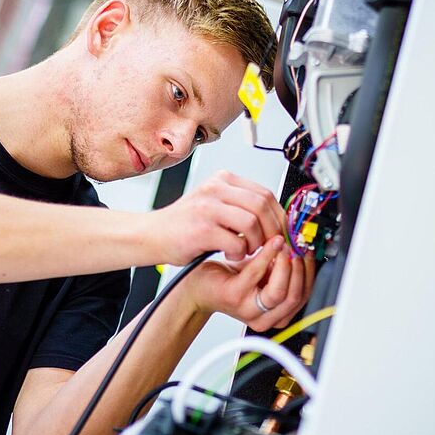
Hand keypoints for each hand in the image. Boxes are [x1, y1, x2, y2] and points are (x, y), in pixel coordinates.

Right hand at [146, 171, 285, 262]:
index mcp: (223, 179)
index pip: (265, 193)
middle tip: (270, 246)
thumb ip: (242, 206)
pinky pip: (236, 242)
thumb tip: (277, 220)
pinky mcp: (202, 229)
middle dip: (273, 230)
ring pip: (252, 223)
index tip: (282, 232)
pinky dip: (239, 254)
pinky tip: (230, 255)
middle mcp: (216, 189)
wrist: (152, 235)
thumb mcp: (216, 204)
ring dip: (256, 243)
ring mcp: (208, 207)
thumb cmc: (186, 224)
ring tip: (247, 251)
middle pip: (262, 206)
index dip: (279, 216)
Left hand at [181, 236, 315, 330]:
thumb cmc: (232, 279)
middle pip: (295, 297)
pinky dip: (267, 255)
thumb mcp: (266, 274)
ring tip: (285, 245)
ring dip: (286, 264)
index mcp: (277, 314)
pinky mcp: (236, 296)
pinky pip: (258, 274)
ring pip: (281, 292)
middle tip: (297, 247)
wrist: (200, 285)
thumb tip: (303, 247)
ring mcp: (250, 310)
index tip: (308, 251)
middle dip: (300, 269)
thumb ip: (284, 268)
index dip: (309, 273)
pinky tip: (270, 243)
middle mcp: (265, 317)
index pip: (304, 297)